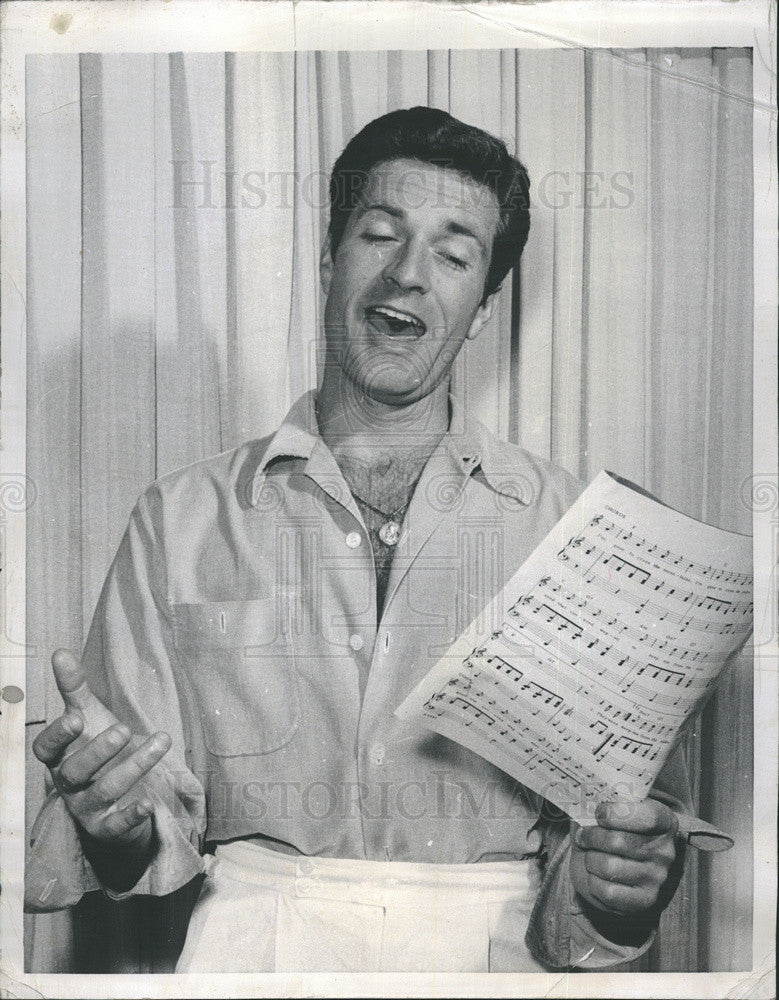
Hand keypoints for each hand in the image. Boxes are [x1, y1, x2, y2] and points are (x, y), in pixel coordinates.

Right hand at [32, 649, 171, 853]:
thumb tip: (59, 651)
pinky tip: (149, 804)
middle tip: (123, 729)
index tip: (76, 717)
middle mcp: (69, 784)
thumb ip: (74, 688)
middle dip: (98, 751)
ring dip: (134, 767)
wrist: (118, 795)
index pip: (46, 750)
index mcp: (60, 756)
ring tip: (161, 741)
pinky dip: (131, 816)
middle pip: (75, 771)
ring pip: (105, 791)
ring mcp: (87, 808)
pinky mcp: (109, 827)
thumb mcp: (89, 716)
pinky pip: (117, 826)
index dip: (58, 736)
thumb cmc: (98, 748)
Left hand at [570, 798, 679, 918]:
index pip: (647, 817)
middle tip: (583, 835)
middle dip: (592, 837)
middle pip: (618, 842)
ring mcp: (657, 878)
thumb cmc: (612, 833)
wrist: (615, 869)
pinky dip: (593, 882)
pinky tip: (596, 875)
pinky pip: (608, 891)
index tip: (598, 812)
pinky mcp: (644, 901)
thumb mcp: (613, 813)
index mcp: (664, 822)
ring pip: (609, 867)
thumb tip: (584, 802)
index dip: (616, 813)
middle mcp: (666, 851)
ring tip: (590, 855)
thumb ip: (603, 804)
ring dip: (590, 860)